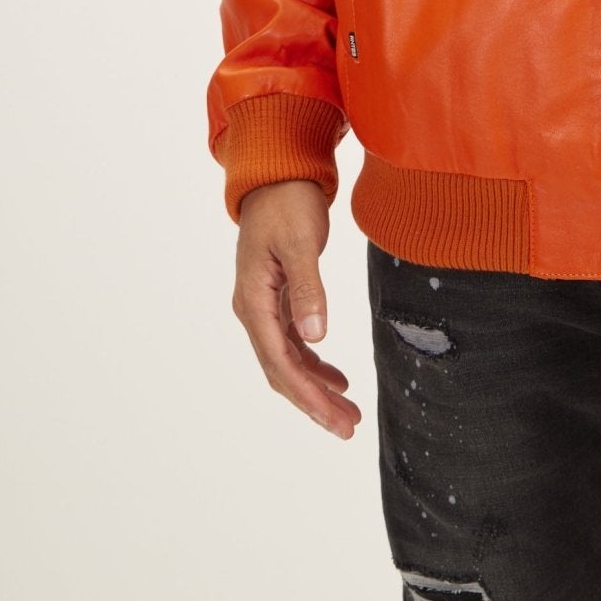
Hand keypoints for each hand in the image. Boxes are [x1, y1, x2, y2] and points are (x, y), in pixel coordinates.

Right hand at [232, 180, 361, 439]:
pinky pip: (292, 343)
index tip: (335, 418)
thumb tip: (317, 337)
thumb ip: (308, 289)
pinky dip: (314, 364)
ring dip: (315, 387)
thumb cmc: (286, 202)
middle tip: (348, 428)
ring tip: (347, 411)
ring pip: (287, 361)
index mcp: (253, 301)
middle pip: (282, 370)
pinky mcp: (277, 298)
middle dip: (314, 402)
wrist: (277, 172)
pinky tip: (336, 378)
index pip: (280, 362)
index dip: (307, 395)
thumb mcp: (300, 243)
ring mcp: (263, 305)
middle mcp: (253, 309)